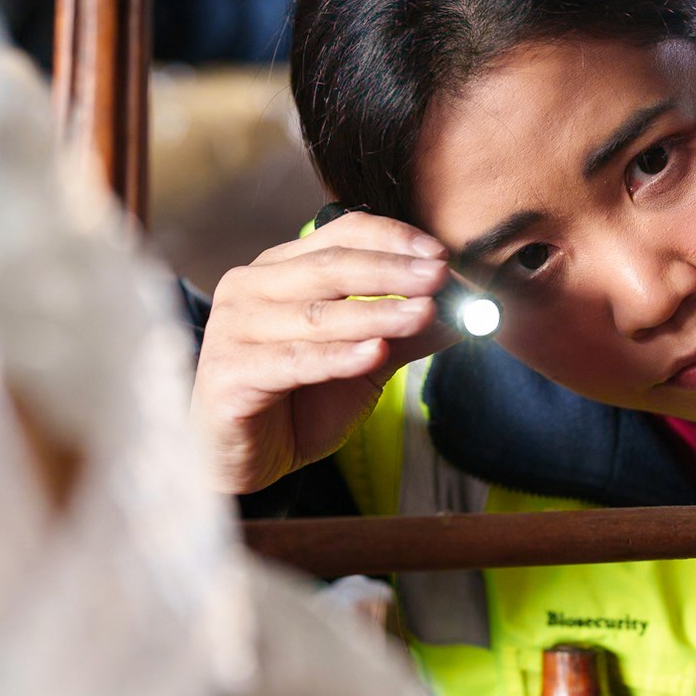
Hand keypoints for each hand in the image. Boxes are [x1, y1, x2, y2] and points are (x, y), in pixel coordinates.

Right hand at [192, 211, 455, 493]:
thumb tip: (467, 312)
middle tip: (440, 278)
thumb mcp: (366, 360)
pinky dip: (338, 357)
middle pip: (331, 267)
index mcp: (280, 269)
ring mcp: (233, 328)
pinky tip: (376, 353)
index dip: (392, 239)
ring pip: (317, 315)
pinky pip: (293, 361)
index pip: (340, 235)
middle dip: (393, 272)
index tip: (441, 253)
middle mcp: (250, 287)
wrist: (247, 460)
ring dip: (377, 314)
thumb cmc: (300, 401)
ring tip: (424, 314)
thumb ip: (408, 333)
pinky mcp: (228, 373)